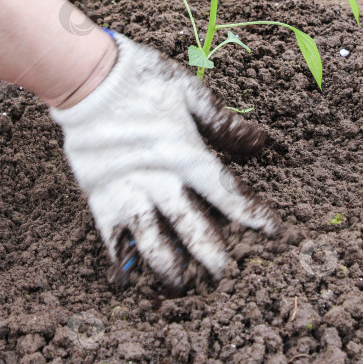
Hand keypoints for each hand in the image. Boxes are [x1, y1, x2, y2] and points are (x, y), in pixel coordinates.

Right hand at [49, 32, 279, 290]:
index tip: (273, 233)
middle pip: (193, 228)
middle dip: (212, 255)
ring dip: (169, 266)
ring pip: (153, 242)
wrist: (89, 79)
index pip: (228, 195)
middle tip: (225, 275)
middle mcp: (161, 181)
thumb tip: (264, 142)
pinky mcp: (101, 197)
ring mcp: (129, 192)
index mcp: (188, 155)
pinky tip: (127, 281)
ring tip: (180, 284)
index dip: (253, 215)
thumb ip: (224, 125)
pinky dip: (121, 261)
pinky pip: (112, 238)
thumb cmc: (144, 80)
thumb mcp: (191, 94)